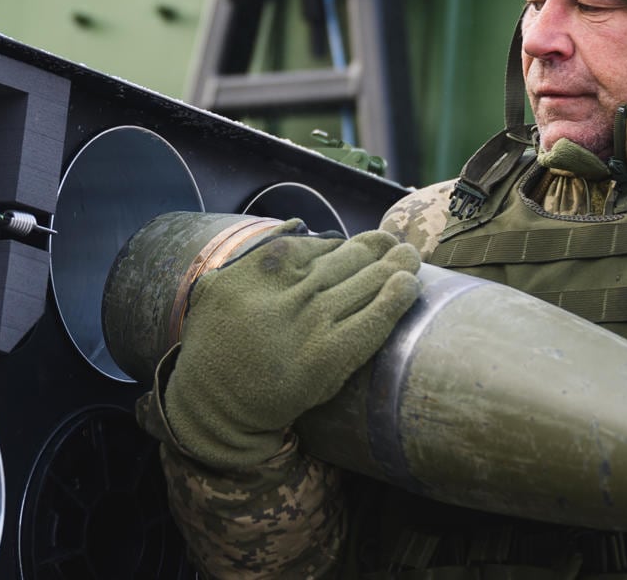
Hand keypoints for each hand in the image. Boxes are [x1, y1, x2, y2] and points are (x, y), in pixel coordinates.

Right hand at [162, 227, 421, 469]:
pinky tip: (409, 286)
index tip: (368, 245)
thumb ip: (257, 253)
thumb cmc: (216, 343)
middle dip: (380, 249)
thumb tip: (298, 225)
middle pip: (352, 260)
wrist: (214, 401)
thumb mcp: (218, 284)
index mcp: (269, 266)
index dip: (351, 245)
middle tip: (400, 245)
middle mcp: (295, 289)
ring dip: (397, 266)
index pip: (324, 245)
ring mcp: (313, 322)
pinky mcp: (329, 356)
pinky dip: (394, 300)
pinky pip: (372, 322)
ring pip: (368, 283)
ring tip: (412, 257)